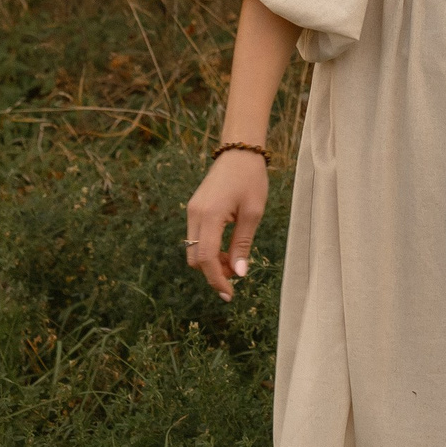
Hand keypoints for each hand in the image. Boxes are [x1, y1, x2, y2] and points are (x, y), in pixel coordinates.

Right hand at [184, 149, 268, 301]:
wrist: (239, 151)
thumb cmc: (250, 179)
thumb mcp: (253, 213)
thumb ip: (243, 244)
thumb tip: (239, 273)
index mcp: (209, 215)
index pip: (205, 258)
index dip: (216, 280)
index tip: (230, 295)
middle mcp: (194, 214)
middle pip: (195, 258)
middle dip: (213, 272)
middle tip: (238, 272)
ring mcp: (191, 211)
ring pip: (193, 250)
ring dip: (211, 261)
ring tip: (235, 259)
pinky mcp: (194, 208)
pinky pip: (196, 237)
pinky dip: (208, 248)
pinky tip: (226, 247)